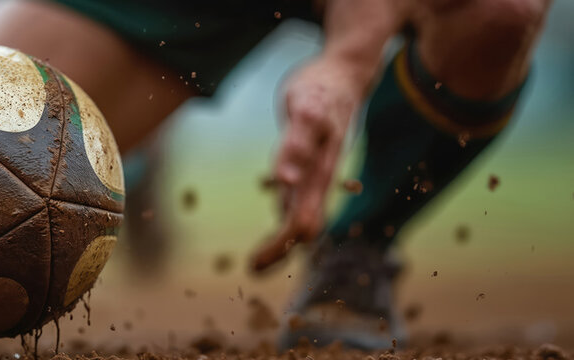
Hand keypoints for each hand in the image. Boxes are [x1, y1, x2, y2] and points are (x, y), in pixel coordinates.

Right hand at [252, 58, 363, 271]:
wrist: (346, 72)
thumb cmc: (322, 116)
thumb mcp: (309, 153)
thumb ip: (297, 181)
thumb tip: (282, 212)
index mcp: (317, 180)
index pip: (301, 222)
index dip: (279, 248)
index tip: (255, 269)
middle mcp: (322, 166)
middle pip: (305, 209)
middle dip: (282, 240)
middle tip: (256, 265)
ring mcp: (319, 137)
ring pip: (307, 175)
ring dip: (292, 211)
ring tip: (279, 236)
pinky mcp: (311, 109)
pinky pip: (303, 135)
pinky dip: (293, 160)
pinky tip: (283, 178)